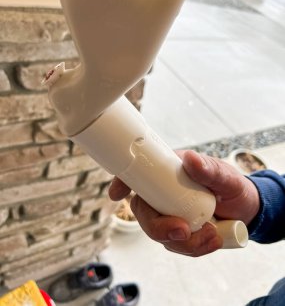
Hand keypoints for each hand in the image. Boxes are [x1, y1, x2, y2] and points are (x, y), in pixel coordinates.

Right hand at [109, 150, 259, 256]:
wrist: (246, 209)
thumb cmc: (232, 186)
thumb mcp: (225, 176)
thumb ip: (210, 169)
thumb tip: (190, 159)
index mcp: (170, 172)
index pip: (139, 174)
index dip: (123, 182)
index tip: (116, 194)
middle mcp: (163, 192)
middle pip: (143, 211)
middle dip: (158, 226)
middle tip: (183, 231)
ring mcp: (169, 213)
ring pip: (158, 232)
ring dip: (182, 242)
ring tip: (212, 236)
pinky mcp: (178, 231)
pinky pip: (175, 245)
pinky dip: (192, 248)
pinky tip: (211, 241)